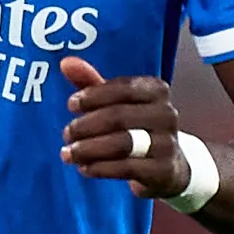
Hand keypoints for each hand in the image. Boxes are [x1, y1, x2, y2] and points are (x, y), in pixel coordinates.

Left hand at [58, 58, 186, 197]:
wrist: (168, 166)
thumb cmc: (136, 127)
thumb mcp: (116, 103)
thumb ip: (91, 82)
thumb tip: (65, 63)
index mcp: (156, 90)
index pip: (123, 88)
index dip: (93, 95)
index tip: (71, 105)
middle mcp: (166, 114)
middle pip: (119, 116)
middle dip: (86, 126)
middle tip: (66, 134)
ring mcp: (167, 144)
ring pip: (122, 144)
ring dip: (89, 149)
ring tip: (69, 154)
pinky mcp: (164, 171)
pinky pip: (127, 168)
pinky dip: (101, 168)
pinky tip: (85, 168)